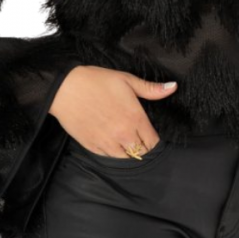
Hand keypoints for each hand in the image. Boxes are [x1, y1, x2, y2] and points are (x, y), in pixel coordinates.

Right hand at [49, 65, 177, 157]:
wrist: (65, 89)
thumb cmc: (96, 81)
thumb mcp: (126, 80)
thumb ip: (151, 89)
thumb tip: (172, 87)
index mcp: (135, 118)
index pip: (153, 142)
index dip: (153, 139)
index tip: (150, 134)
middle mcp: (123, 134)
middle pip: (141, 153)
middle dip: (142, 146)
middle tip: (137, 136)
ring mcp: (107, 143)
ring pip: (125, 157)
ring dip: (128, 151)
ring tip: (124, 139)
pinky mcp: (92, 146)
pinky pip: (108, 157)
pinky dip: (113, 151)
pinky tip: (111, 140)